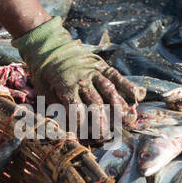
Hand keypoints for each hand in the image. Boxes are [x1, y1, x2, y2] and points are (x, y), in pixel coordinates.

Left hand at [12, 16, 143, 140]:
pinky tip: (137, 97)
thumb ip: (57, 110)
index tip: (84, 136)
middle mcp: (82, 79)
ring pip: (109, 90)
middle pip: (95, 103)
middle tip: (107, 135)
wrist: (49, 47)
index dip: (80, 124)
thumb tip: (67, 130)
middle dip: (102, 121)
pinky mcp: (101, 66)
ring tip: (128, 120)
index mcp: (65, 86)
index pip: (75, 108)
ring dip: (120, 106)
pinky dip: (128, 86)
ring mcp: (93, 72)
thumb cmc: (45, 74)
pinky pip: (116, 76)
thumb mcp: (44, 91)